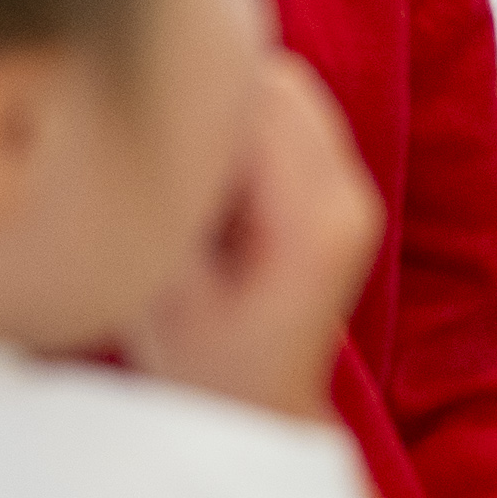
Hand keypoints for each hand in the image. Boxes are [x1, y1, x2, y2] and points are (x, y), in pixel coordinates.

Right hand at [128, 54, 383, 419]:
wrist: (260, 412)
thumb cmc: (204, 367)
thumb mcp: (166, 291)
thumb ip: (171, 203)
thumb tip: (154, 123)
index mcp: (312, 224)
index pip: (262, 103)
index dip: (197, 91)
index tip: (143, 115)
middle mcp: (348, 198)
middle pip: (284, 85)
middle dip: (215, 89)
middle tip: (156, 137)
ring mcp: (353, 194)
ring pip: (291, 94)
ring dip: (232, 107)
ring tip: (183, 163)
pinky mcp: (341, 193)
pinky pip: (295, 121)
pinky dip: (247, 127)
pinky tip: (209, 174)